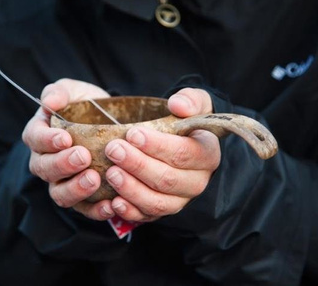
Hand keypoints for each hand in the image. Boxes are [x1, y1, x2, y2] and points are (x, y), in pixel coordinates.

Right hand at [22, 79, 115, 219]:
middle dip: (62, 164)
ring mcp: (63, 182)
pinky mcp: (82, 199)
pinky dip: (96, 210)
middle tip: (83, 157)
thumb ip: (60, 92)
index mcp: (41, 135)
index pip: (35, 139)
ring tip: (94, 179)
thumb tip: (48, 102)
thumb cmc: (89, 107)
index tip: (65, 138)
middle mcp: (47, 162)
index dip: (47, 140)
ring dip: (76, 189)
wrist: (114, 124)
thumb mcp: (76, 92)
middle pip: (44, 169)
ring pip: (60, 194)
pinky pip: (84, 209)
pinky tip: (111, 204)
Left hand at [104, 88, 220, 221]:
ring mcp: (180, 200)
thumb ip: (191, 100)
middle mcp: (196, 182)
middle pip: (168, 180)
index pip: (184, 153)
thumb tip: (178, 105)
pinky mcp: (163, 210)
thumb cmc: (184, 121)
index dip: (157, 146)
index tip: (132, 134)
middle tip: (114, 150)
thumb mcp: (194, 103)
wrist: (181, 142)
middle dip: (138, 165)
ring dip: (131, 189)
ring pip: (157, 202)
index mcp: (207, 155)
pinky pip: (147, 216)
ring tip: (110, 173)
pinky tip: (113, 201)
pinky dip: (130, 212)